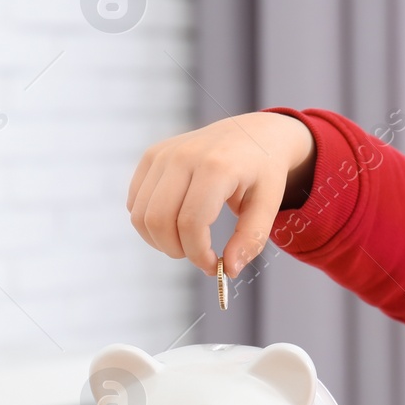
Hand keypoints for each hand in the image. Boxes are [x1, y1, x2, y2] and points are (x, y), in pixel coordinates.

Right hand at [127, 112, 314, 277]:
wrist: (253, 133)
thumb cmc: (263, 171)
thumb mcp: (268, 204)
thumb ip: (250, 239)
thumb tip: (228, 271)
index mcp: (216, 166)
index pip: (191, 223)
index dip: (198, 254)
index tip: (213, 265)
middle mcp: (184, 155)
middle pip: (158, 220)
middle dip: (176, 250)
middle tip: (198, 255)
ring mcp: (163, 153)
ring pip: (140, 214)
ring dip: (159, 240)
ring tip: (186, 241)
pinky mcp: (151, 156)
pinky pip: (135, 202)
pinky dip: (150, 223)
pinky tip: (175, 222)